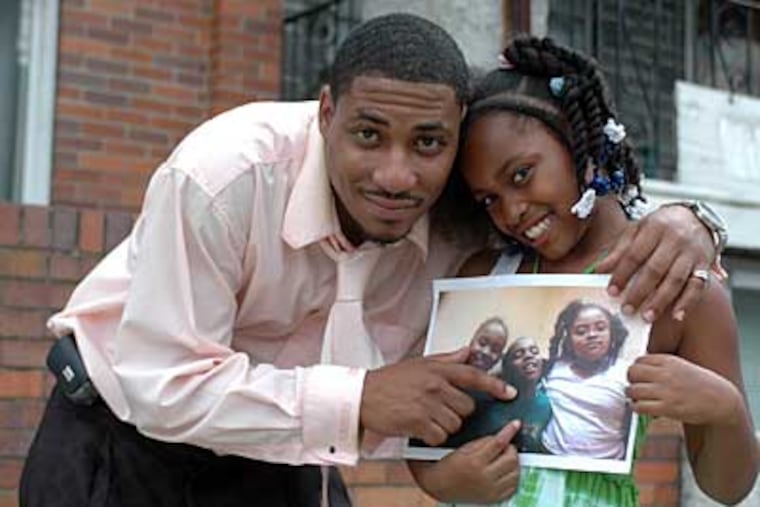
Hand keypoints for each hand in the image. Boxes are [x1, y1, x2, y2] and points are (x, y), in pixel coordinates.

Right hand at [360, 348, 515, 445]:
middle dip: (458, 411)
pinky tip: (419, 428)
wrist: (362, 396)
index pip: (473, 375)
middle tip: (438, 408)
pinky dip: (432, 436)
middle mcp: (435, 385)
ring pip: (455, 424)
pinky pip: (439, 436)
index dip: (495, 386)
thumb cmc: (390, 381)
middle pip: (467, 407)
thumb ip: (446, 359)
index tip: (510, 394)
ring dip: (444, 425)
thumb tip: (468, 351)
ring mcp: (427, 404)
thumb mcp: (418, 364)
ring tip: (425, 417)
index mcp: (437, 369)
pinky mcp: (418, 422)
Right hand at [409, 420, 521, 502]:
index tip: (516, 424)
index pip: (499, 443)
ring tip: (503, 459)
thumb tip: (501, 436)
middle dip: (510, 448)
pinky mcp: (493, 499)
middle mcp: (484, 477)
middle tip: (504, 446)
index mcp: (474, 461)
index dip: (509, 431)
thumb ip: (482, 442)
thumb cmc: (447, 465)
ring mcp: (490, 490)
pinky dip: (512, 477)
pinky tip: (504, 472)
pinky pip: (513, 486)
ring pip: (516, 473)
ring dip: (513, 463)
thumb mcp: (461, 448)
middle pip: (511, 458)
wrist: (438, 486)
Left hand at [596, 204, 713, 321]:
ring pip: (676, 279)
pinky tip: (676, 315)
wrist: (696, 217)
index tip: (612, 291)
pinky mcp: (706, 264)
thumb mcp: (636, 230)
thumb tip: (598, 269)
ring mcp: (692, 252)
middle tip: (626, 309)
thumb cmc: (659, 226)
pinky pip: (698, 285)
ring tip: (647, 316)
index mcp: (654, 228)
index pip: (635, 255)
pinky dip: (687, 302)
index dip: (622, 274)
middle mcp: (675, 239)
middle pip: (655, 269)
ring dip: (661, 301)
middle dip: (639, 292)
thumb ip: (619, 250)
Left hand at [627, 354, 742, 425]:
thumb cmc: (701, 384)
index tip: (640, 377)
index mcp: (669, 361)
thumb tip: (638, 370)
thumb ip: (662, 366)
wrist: (722, 401)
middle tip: (636, 387)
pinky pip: (640, 406)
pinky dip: (637, 408)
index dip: (637, 369)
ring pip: (632, 390)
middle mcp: (665, 374)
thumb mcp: (682, 366)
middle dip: (631, 381)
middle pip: (632, 372)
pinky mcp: (667, 408)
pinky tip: (643, 408)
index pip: (639, 360)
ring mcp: (666, 391)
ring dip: (632, 396)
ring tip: (638, 399)